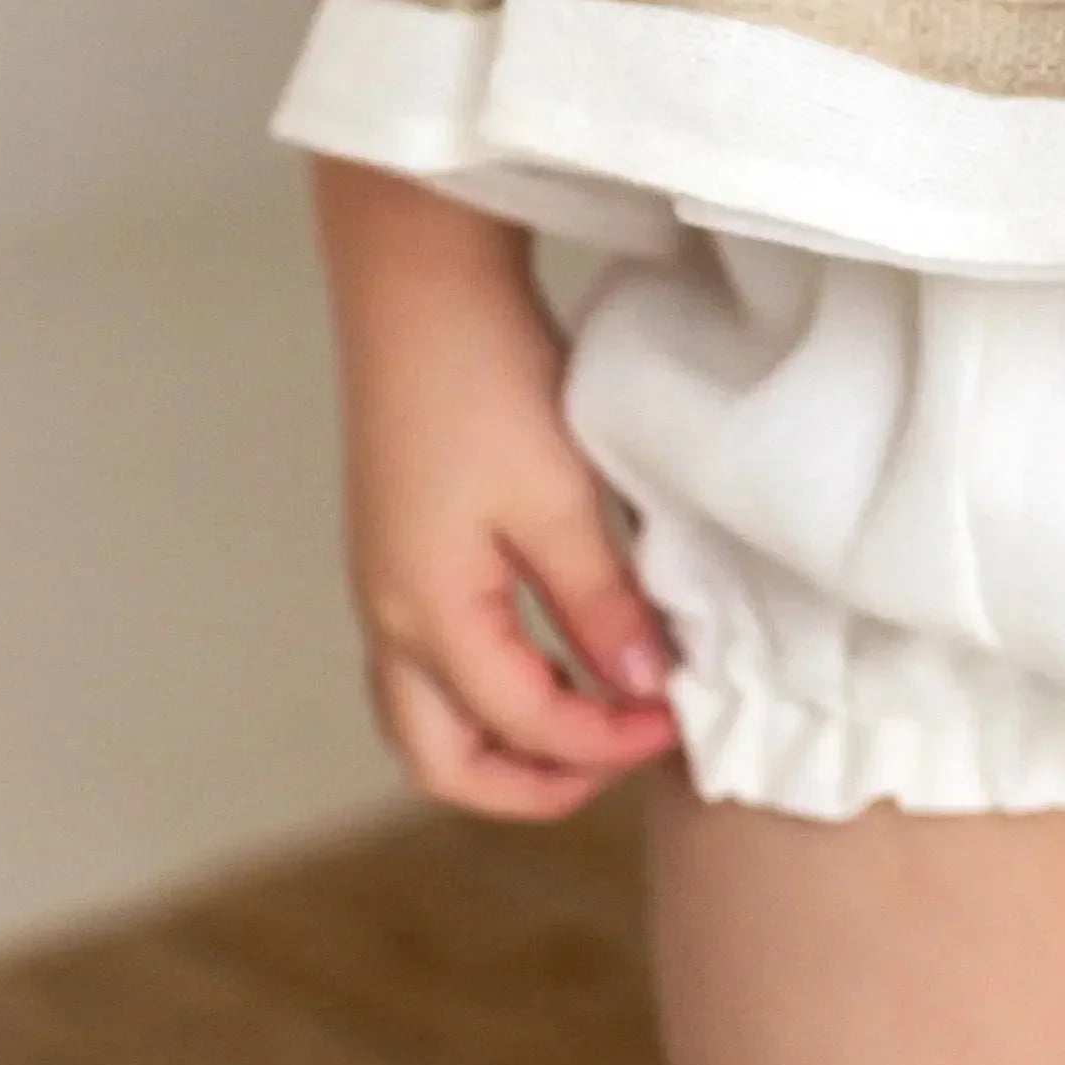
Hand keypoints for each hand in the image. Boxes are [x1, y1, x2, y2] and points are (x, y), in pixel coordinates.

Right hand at [317, 168, 682, 817]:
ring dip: (507, 738)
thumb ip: (600, 604)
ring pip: (428, 717)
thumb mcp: (561, 498)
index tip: (680, 716)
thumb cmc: (485, 381)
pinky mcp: (395, 548)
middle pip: (441, 760)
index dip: (607, 742)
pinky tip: (555, 649)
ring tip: (597, 715)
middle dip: (533, 780)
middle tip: (622, 753)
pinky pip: (431, 662)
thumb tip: (640, 691)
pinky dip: (490, 686)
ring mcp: (383, 584)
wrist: (419, 284)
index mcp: (427, 615)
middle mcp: (388, 616)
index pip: (523, 727)